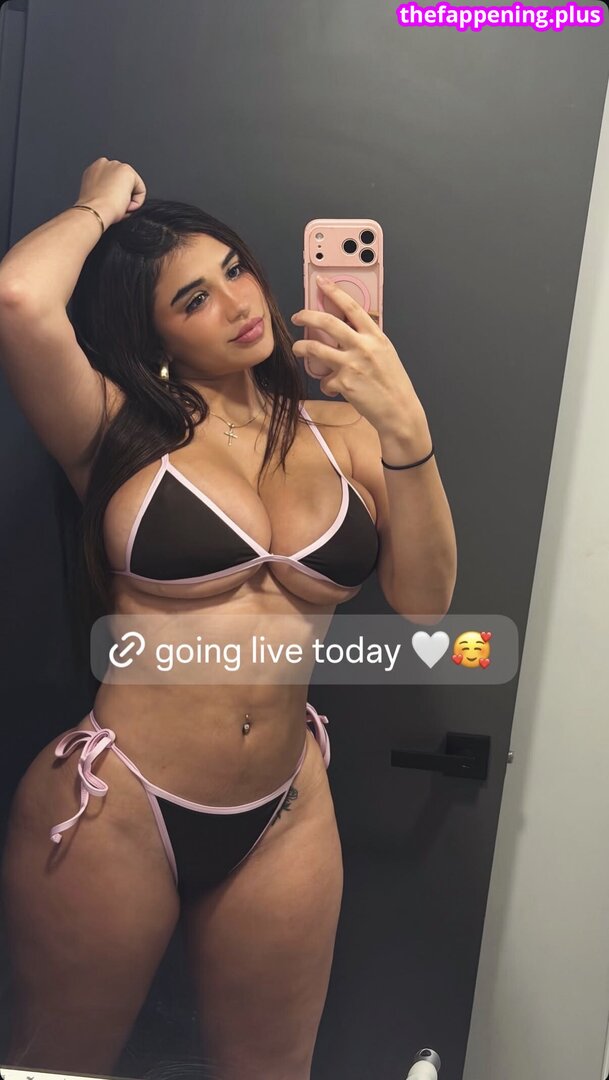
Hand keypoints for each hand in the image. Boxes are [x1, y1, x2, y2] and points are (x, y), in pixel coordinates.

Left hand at [290, 276, 423, 433]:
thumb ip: (367, 341)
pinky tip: (334, 389)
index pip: (352, 307)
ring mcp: (351, 365)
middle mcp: (363, 347)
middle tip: (298, 316)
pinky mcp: (343, 383)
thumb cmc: (393, 384)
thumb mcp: (385, 353)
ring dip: (302, 347)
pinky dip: (327, 385)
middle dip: (307, 316)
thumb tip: (346, 332)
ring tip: (298, 349)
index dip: (334, 291)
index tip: (322, 282)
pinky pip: (325, 381)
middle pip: (328, 322)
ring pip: (316, 349)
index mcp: (375, 336)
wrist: (399, 410)